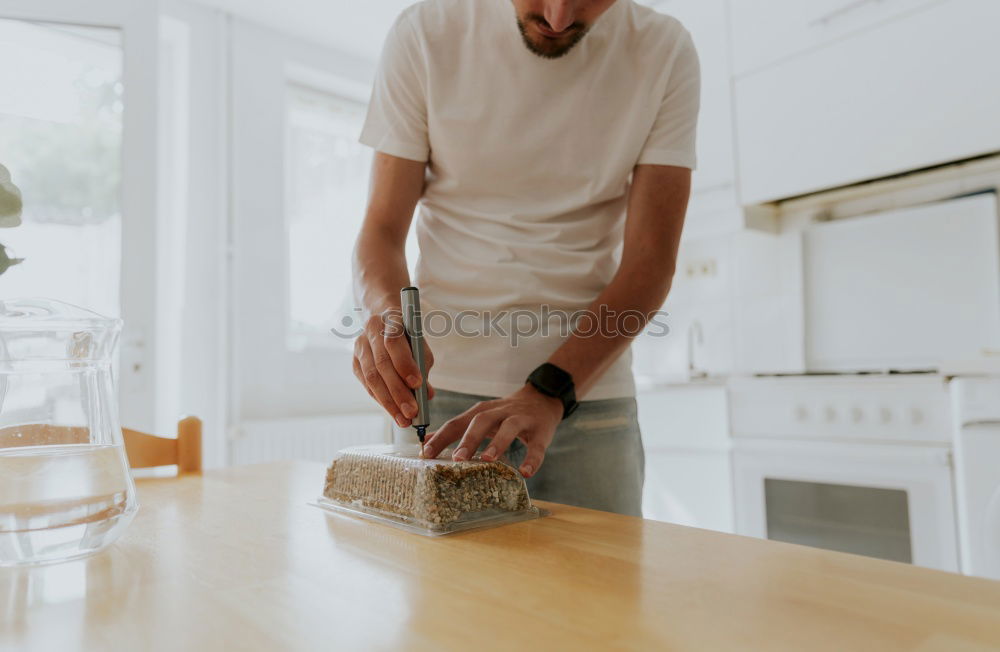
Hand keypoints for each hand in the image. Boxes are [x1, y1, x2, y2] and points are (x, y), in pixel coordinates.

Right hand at [353, 309, 433, 426]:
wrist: (383, 318)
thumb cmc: (407, 333)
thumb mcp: (419, 342)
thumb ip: (423, 365)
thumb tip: (427, 395)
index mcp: (390, 319)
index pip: (394, 341)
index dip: (405, 363)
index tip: (417, 384)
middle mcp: (371, 331)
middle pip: (382, 363)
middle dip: (398, 391)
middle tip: (412, 411)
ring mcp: (360, 347)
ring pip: (372, 377)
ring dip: (388, 401)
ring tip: (403, 418)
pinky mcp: (355, 362)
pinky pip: (367, 384)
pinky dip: (381, 399)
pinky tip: (392, 411)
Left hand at [422, 384, 562, 477]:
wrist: (542, 397)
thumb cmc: (505, 414)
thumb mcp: (481, 417)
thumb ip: (457, 429)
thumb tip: (425, 441)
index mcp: (481, 411)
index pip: (457, 423)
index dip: (442, 437)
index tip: (426, 454)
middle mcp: (499, 412)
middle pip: (481, 421)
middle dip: (468, 439)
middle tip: (456, 458)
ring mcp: (521, 419)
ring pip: (509, 427)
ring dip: (498, 442)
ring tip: (487, 460)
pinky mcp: (541, 430)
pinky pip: (537, 445)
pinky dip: (532, 459)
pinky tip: (526, 472)